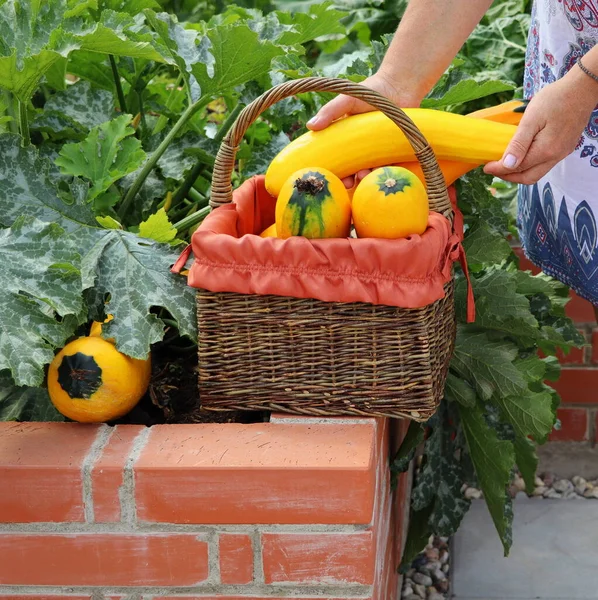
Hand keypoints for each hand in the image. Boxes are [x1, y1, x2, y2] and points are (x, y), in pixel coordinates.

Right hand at [306, 71, 422, 187]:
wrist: (401, 86)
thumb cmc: (371, 92)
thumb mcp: (347, 100)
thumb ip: (330, 112)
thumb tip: (310, 126)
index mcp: (347, 141)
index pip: (338, 160)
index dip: (333, 170)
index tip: (330, 177)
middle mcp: (362, 150)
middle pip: (353, 171)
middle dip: (350, 180)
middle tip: (348, 184)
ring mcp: (378, 153)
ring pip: (371, 172)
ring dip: (366, 178)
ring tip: (365, 176)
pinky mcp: (395, 154)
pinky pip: (389, 169)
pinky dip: (385, 174)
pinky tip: (382, 174)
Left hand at [484, 69, 597, 183]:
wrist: (582, 88)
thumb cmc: (555, 99)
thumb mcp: (532, 119)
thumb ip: (519, 144)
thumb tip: (507, 165)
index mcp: (546, 151)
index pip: (518, 168)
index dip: (499, 170)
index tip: (485, 167)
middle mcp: (555, 156)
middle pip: (528, 178)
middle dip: (509, 176)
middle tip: (493, 168)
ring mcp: (562, 153)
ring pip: (537, 172)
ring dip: (519, 172)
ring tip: (504, 163)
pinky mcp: (564, 147)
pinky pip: (544, 164)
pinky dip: (529, 165)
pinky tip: (520, 155)